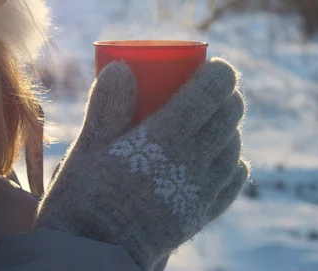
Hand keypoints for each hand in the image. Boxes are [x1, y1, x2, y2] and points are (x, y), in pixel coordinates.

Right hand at [35, 58, 249, 269]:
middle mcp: (193, 163)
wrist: (95, 256)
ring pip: (234, 146)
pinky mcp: (203, 214)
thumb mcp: (88, 148)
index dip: (219, 74)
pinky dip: (233, 161)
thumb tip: (121, 66)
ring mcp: (203, 192)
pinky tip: (222, 156)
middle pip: (229, 116)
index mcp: (165, 139)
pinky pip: (234, 181)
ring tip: (213, 120)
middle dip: (226, 95)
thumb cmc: (83, 199)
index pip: (211, 93)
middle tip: (211, 89)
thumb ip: (107, 106)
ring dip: (229, 127)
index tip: (213, 66)